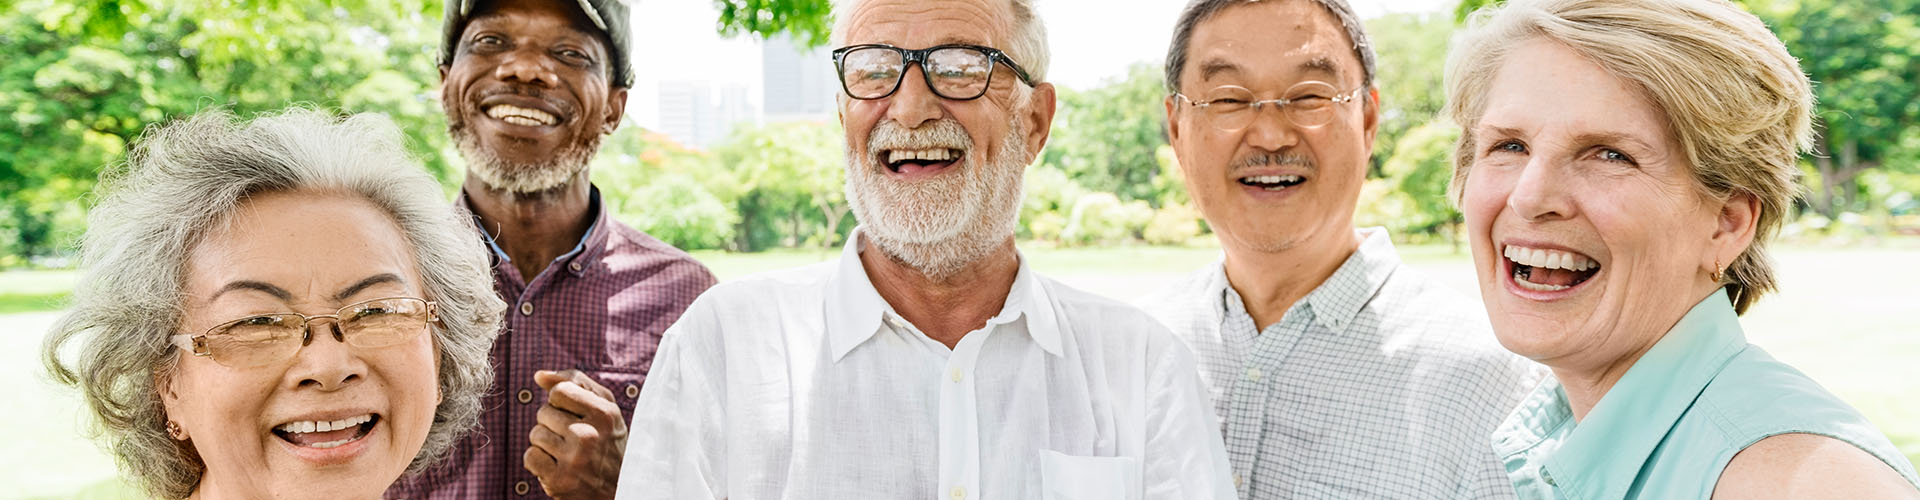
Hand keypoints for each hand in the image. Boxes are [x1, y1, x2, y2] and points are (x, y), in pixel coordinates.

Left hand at [526, 369, 627, 499]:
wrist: (620, 487)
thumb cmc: (609, 442)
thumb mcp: (605, 408)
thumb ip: (576, 383)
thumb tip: (539, 375)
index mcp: (603, 414)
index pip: (559, 391)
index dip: (561, 402)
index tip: (573, 414)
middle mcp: (588, 436)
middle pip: (543, 413)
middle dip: (553, 423)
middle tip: (573, 437)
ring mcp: (573, 460)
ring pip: (535, 434)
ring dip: (546, 443)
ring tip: (566, 452)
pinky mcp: (559, 481)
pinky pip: (530, 457)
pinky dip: (539, 461)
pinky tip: (557, 465)